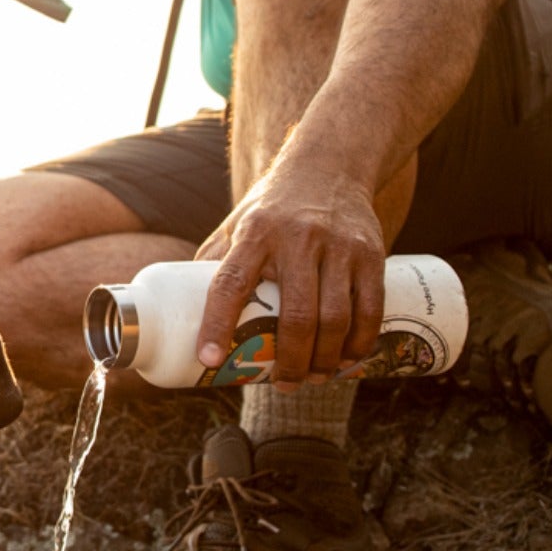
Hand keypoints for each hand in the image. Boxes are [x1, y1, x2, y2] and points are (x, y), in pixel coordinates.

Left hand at [193, 161, 386, 385]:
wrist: (330, 165)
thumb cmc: (273, 206)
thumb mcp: (236, 224)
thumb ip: (215, 262)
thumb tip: (180, 311)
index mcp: (253, 234)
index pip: (229, 283)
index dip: (216, 325)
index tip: (210, 360)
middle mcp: (297, 239)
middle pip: (295, 315)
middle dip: (291, 361)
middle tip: (284, 384)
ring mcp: (338, 247)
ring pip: (335, 318)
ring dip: (326, 360)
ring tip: (315, 378)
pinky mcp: (371, 253)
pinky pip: (371, 308)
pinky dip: (361, 342)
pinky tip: (350, 360)